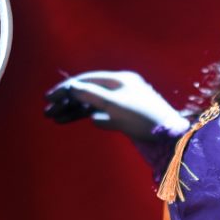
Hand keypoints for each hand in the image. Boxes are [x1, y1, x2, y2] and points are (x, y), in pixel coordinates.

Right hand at [43, 69, 188, 141]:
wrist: (171, 140)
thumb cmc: (145, 120)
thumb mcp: (115, 106)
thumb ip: (92, 95)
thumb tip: (70, 87)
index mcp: (121, 79)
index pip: (87, 79)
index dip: (66, 88)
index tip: (49, 98)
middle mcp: (122, 88)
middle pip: (89, 91)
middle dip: (67, 101)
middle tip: (47, 112)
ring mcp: (125, 103)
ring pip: (94, 105)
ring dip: (75, 111)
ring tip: (55, 119)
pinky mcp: (128, 119)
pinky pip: (104, 115)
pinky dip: (91, 118)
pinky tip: (81, 121)